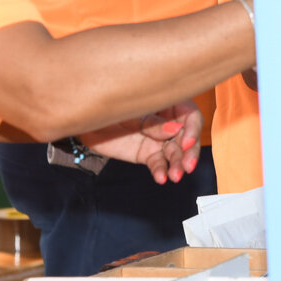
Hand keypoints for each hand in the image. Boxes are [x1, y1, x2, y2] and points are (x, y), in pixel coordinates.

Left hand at [80, 101, 201, 184]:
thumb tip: (175, 129)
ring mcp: (158, 139)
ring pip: (174, 153)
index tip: (186, 143)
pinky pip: (157, 163)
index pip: (190, 115)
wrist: (88, 119)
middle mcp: (167, 122)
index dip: (192, 129)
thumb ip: (151, 121)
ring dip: (177, 165)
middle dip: (190, 152)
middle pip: (187, 137)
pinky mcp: (147, 154)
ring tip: (175, 176)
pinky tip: (161, 177)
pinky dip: (160, 170)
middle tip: (188, 165)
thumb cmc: (110, 104)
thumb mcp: (130, 110)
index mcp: (168, 102)